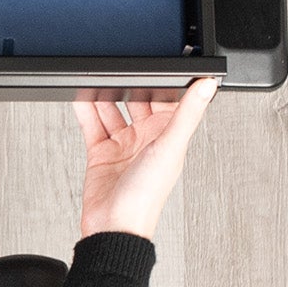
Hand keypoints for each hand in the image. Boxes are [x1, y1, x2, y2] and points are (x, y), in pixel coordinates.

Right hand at [73, 77, 216, 241]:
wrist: (113, 226)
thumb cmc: (146, 197)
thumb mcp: (170, 147)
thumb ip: (188, 113)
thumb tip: (208, 85)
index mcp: (169, 135)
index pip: (168, 99)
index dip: (162, 81)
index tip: (157, 60)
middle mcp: (147, 139)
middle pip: (136, 102)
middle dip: (128, 85)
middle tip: (117, 64)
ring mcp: (123, 145)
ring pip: (112, 111)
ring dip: (104, 95)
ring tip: (95, 77)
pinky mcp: (101, 152)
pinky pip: (92, 125)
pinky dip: (85, 111)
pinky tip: (79, 97)